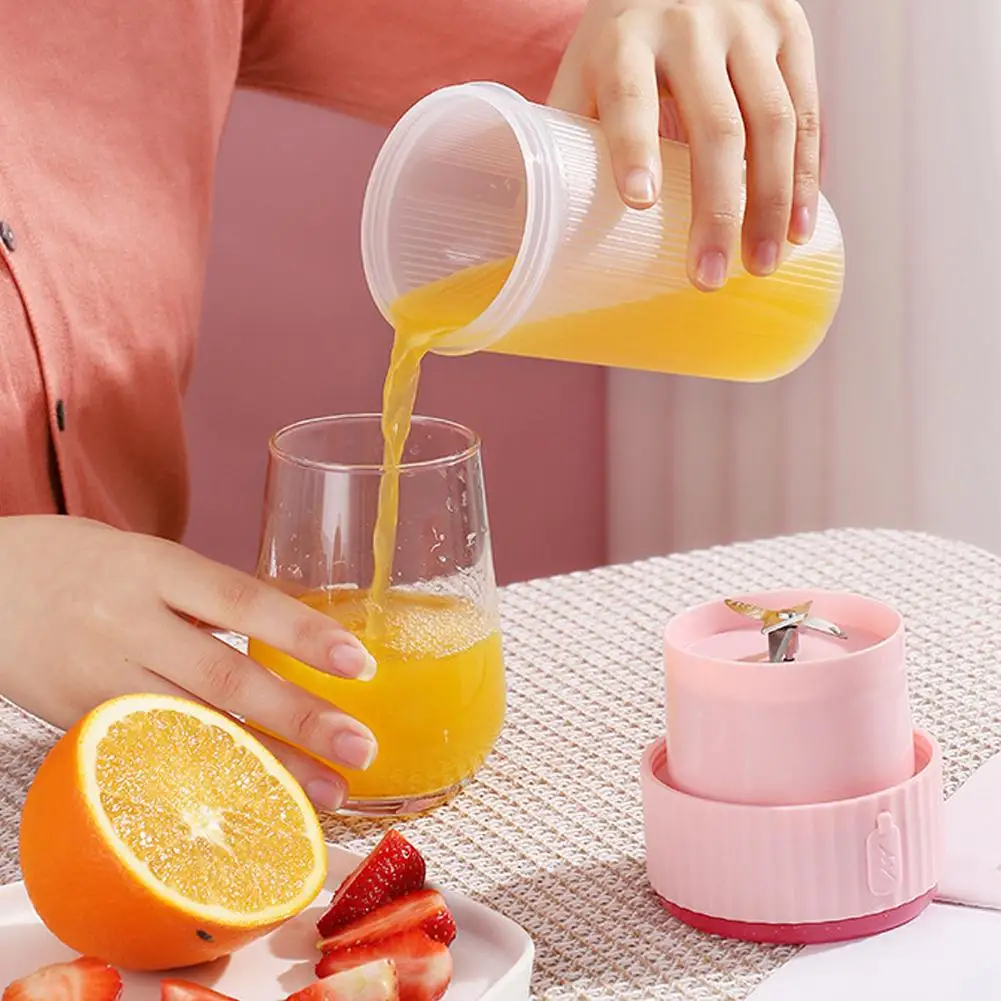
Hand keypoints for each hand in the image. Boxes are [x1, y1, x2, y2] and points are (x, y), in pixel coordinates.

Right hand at [0, 515, 377, 811]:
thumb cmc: (80, 565)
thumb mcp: (149, 559)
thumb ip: (210, 600)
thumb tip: (291, 645)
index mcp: (154, 569)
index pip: (241, 601)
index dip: (303, 634)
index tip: (358, 664)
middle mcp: (128, 625)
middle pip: (224, 679)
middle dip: (300, 719)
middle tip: (360, 748)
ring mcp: (100, 680)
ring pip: (192, 732)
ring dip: (267, 767)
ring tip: (326, 792)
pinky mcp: (81, 726)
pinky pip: (153, 758)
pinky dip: (208, 783)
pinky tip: (252, 801)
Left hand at [550, 0, 819, 288]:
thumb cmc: (620, 42)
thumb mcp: (585, 72)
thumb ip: (569, 136)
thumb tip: (537, 227)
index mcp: (624, 38)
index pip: (632, 95)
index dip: (635, 147)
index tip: (639, 201)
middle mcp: (691, 24)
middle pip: (716, 126)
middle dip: (716, 209)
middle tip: (707, 278)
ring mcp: (749, 24)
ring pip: (772, 122)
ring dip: (771, 203)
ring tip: (759, 266)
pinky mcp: (791, 29)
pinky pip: (806, 110)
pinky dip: (806, 175)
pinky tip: (798, 230)